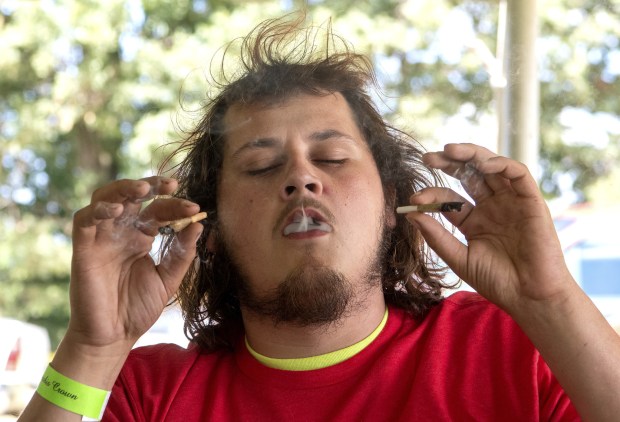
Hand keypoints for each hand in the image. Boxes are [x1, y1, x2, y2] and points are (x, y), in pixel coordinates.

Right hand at [66, 176, 202, 353]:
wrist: (113, 337)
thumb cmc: (138, 308)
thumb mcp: (169, 279)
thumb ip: (182, 253)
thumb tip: (198, 224)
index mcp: (141, 237)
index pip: (158, 211)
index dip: (176, 206)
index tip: (196, 210)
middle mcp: (121, 232)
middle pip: (132, 196)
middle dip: (151, 185)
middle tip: (172, 184)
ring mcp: (101, 238)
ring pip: (105, 198)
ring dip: (123, 189)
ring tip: (144, 189)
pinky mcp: (84, 249)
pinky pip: (84, 220)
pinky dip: (98, 210)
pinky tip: (118, 210)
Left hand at [405, 143, 573, 311]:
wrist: (530, 298)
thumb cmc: (497, 281)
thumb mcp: (459, 258)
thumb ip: (436, 236)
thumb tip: (411, 214)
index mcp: (473, 220)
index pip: (449, 197)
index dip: (431, 194)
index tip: (414, 200)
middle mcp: (491, 206)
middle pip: (469, 175)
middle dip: (449, 162)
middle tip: (428, 157)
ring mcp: (511, 202)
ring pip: (492, 167)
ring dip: (471, 154)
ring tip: (450, 150)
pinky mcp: (532, 202)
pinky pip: (519, 174)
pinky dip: (502, 164)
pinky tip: (483, 165)